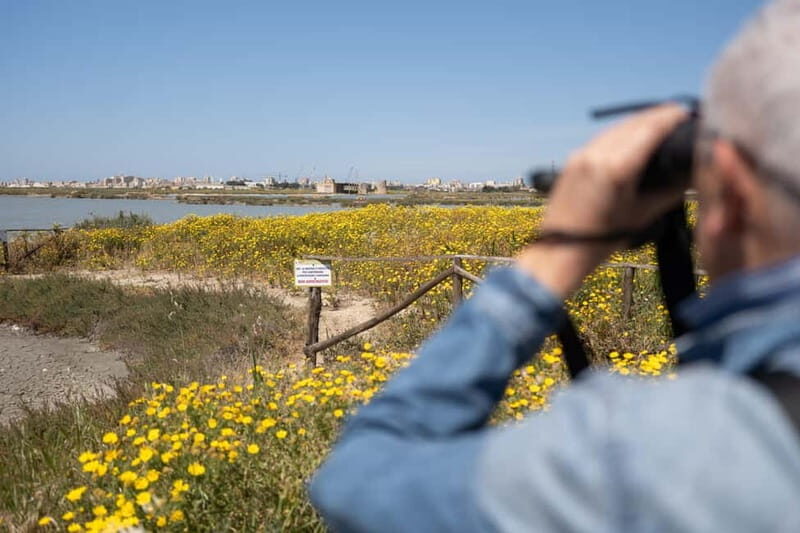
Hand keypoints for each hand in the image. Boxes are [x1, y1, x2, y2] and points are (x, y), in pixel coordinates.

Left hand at [517, 104, 687, 297]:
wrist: (561, 250)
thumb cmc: (603, 238)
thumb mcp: (643, 214)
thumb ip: (670, 191)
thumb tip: (693, 172)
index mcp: (616, 168)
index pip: (649, 129)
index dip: (670, 117)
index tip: (686, 112)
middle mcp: (597, 155)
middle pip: (633, 123)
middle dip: (656, 116)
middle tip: (677, 115)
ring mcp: (582, 155)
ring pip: (616, 128)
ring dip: (638, 122)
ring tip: (658, 123)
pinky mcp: (573, 160)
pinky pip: (602, 138)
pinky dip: (621, 133)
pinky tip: (632, 138)